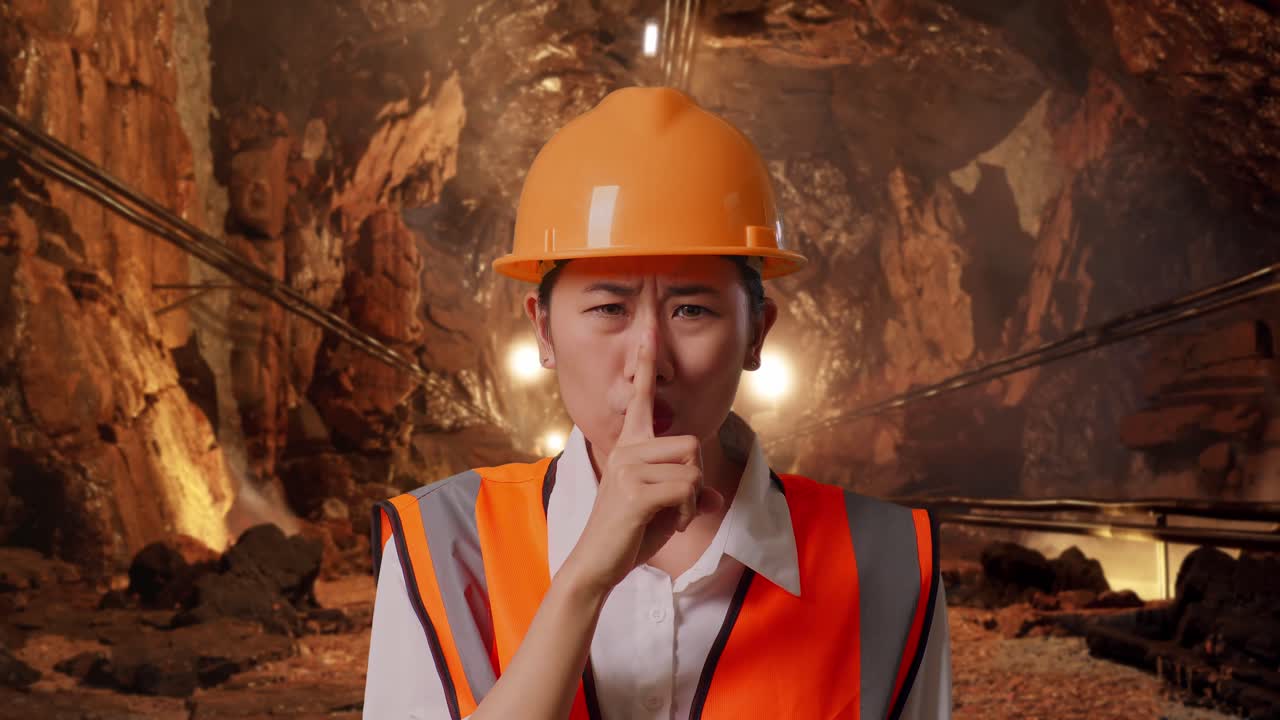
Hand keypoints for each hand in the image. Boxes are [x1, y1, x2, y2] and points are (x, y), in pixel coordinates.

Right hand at [559, 330, 722, 596]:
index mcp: (630, 445)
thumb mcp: (669, 510)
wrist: (598, 564)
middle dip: (697, 478)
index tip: (649, 330)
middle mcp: (627, 448)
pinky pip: (688, 488)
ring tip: (671, 515)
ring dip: (693, 498)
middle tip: (678, 506)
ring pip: (693, 467)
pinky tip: (672, 523)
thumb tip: (715, 496)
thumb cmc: (630, 535)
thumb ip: (692, 495)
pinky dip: (690, 511)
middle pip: (692, 443)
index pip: (641, 397)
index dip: (645, 364)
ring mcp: (628, 466)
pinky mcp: (635, 489)